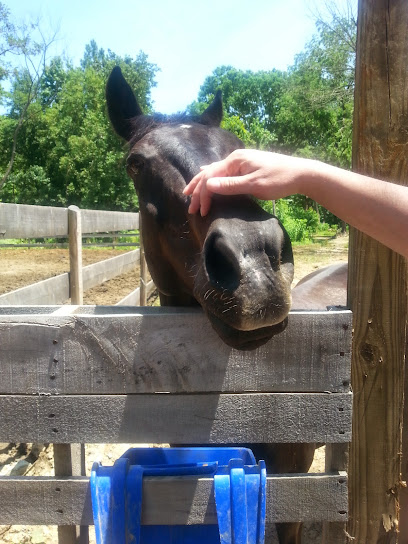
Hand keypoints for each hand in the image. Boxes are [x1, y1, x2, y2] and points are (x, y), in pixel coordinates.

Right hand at [183, 149, 307, 215]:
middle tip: (190, 207)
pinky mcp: (247, 166)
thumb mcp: (254, 185)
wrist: (301, 173)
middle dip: (198, 190)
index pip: (211, 177)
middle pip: (210, 173)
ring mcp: (241, 161)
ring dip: (202, 183)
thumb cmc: (279, 180)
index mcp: (235, 161)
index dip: (204, 195)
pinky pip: (223, 171)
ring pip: (215, 172)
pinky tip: (207, 174)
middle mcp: (235, 158)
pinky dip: (212, 176)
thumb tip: (208, 185)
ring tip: (190, 192)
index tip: (202, 212)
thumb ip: (231, 185)